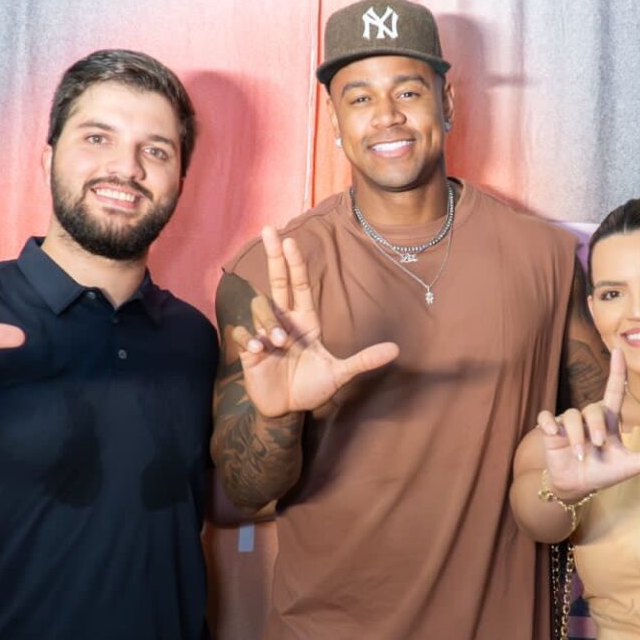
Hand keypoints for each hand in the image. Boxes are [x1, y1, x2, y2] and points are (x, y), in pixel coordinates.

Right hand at [230, 226, 398, 416]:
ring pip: (261, 308)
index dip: (294, 263)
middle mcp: (284, 321)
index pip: (298, 284)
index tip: (291, 239)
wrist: (287, 410)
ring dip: (270, 322)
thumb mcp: (340, 373)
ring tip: (279, 344)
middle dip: (274, 255)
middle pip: (276, 280)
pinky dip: (251, 339)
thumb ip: (364, 360)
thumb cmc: (312, 387)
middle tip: (269, 229)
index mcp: (305, 321)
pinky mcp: (250, 351)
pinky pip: (244, 334)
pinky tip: (259, 350)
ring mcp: (265, 334)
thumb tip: (395, 350)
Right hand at [537, 349, 639, 496]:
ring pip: (571, 414)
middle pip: (592, 408)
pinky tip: (552, 433)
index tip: (619, 350)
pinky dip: (548, 424)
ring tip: (580, 454)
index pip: (613, 391)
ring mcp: (569, 424)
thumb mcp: (629, 466)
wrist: (577, 486)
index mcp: (609, 422)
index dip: (616, 371)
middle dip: (594, 426)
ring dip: (575, 435)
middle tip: (596, 446)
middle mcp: (589, 419)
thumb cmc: (604, 472)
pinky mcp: (551, 432)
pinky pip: (546, 418)